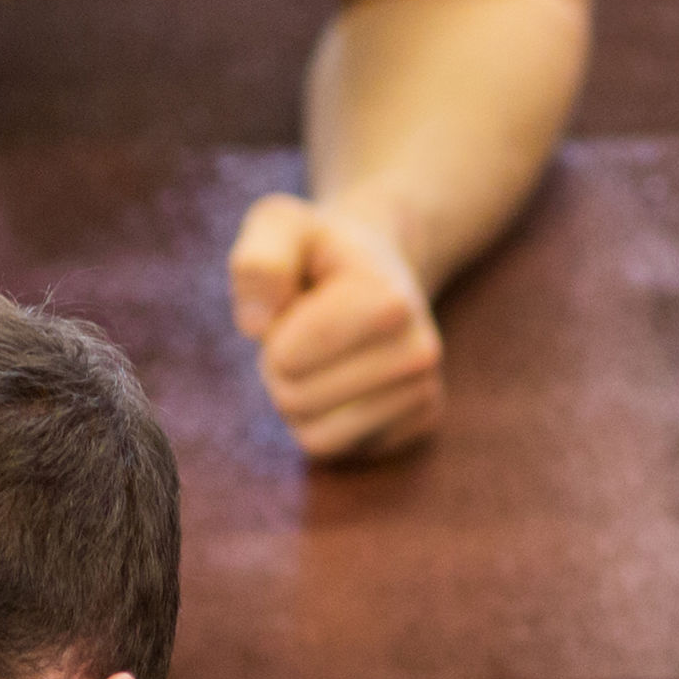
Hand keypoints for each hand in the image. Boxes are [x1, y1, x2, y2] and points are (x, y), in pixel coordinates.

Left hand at [227, 193, 443, 461]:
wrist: (379, 269)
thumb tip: (254, 324)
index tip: (297, 304)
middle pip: (296, 401)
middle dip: (281, 369)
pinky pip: (337, 451)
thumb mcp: (279, 227)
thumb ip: (258, 260)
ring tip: (321, 357)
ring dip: (298, 401)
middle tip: (306, 332)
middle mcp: (419, 353)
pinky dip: (322, 422)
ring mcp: (423, 392)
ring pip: (316, 437)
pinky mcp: (418, 425)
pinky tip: (341, 381)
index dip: (273, 334)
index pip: (287, 358)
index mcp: (389, 302)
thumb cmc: (318, 251)